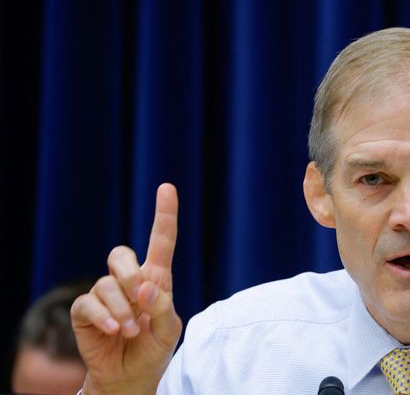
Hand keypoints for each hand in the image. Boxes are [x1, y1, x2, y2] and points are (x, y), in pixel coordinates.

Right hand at [71, 183, 182, 394]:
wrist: (132, 376)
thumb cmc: (154, 347)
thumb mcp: (168, 329)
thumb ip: (162, 307)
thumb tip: (146, 288)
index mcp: (155, 279)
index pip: (160, 241)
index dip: (164, 214)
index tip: (166, 188)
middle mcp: (128, 281)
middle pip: (120, 255)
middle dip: (130, 275)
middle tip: (141, 299)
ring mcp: (105, 294)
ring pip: (106, 283)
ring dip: (121, 309)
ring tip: (130, 332)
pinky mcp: (86, 311)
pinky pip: (89, 303)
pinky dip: (104, 317)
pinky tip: (114, 331)